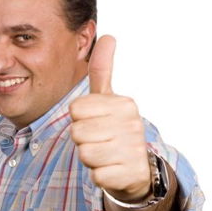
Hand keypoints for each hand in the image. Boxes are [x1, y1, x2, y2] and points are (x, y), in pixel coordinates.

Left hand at [69, 36, 150, 202]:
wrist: (136, 169)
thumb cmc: (114, 130)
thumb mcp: (109, 99)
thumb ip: (102, 70)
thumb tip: (107, 35)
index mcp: (124, 103)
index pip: (75, 109)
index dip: (78, 119)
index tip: (95, 121)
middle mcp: (132, 124)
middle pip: (77, 132)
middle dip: (82, 139)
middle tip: (99, 140)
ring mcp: (133, 149)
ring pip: (84, 153)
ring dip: (89, 157)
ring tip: (105, 154)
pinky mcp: (130, 174)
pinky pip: (96, 175)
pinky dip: (99, 175)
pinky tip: (111, 170)